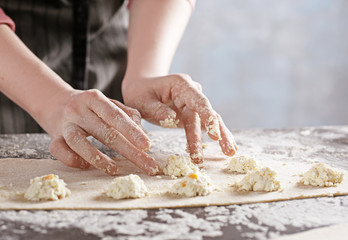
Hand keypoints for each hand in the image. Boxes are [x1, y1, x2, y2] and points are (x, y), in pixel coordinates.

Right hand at [45, 89, 159, 175]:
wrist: (54, 101)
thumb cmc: (89, 106)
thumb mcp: (108, 104)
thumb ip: (127, 115)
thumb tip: (142, 134)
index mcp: (94, 98)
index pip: (116, 116)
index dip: (132, 131)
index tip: (147, 146)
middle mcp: (78, 110)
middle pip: (104, 132)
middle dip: (128, 151)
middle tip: (146, 165)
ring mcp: (64, 124)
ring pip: (79, 142)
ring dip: (97, 158)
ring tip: (114, 169)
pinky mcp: (53, 137)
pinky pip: (59, 150)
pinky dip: (72, 159)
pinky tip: (86, 166)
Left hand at [122, 74, 237, 162]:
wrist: (142, 88)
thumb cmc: (140, 93)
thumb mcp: (141, 100)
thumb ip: (156, 109)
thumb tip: (171, 119)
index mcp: (181, 85)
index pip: (198, 101)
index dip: (207, 116)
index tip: (214, 131)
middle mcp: (192, 92)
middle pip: (208, 112)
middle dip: (217, 131)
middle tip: (227, 149)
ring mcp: (194, 103)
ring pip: (210, 120)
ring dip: (221, 136)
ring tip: (231, 152)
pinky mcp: (193, 114)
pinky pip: (205, 126)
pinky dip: (215, 136)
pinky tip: (226, 147)